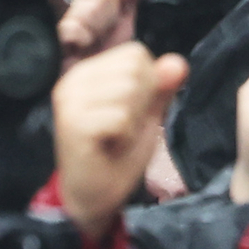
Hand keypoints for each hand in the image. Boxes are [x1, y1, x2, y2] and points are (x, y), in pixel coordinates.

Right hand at [50, 41, 186, 233]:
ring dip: (132, 121)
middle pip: (135, 69)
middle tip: (121, 127)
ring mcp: (69, 101)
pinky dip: (125, 136)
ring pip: (130, 90)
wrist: (94, 195)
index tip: (129, 111)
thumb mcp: (147, 113)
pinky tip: (109, 147)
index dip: (148, 84)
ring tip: (114, 137)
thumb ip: (161, 86)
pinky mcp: (73, 124)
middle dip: (141, 102)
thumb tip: (178, 62)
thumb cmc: (118, 151)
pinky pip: (122, 117)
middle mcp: (72, 80)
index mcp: (87, 71)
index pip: (137, 53)